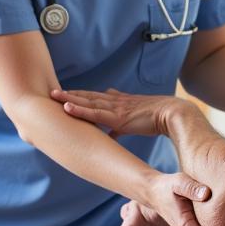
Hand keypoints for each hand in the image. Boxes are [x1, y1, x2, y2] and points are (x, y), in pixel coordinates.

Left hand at [50, 87, 184, 137]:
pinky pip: (94, 113)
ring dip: (68, 98)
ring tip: (53, 96)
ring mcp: (115, 108)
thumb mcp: (135, 121)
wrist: (172, 114)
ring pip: (87, 102)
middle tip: (52, 92)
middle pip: (87, 96)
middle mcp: (115, 102)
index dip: (80, 96)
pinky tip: (67, 107)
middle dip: (69, 94)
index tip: (66, 94)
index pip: (95, 97)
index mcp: (119, 102)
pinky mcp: (117, 117)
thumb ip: (121, 125)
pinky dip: (79, 109)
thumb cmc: (157, 119)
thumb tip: (111, 133)